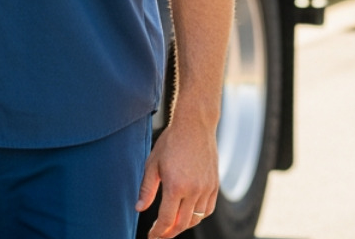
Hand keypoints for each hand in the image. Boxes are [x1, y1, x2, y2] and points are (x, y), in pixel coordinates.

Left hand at [136, 117, 217, 237]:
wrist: (195, 126)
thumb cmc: (171, 142)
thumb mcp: (153, 164)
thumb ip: (147, 189)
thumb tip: (139, 208)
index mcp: (175, 186)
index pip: (166, 220)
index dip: (158, 232)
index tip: (152, 236)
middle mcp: (193, 190)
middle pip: (182, 224)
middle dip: (170, 233)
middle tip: (161, 236)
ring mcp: (206, 188)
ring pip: (196, 219)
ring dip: (184, 225)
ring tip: (173, 226)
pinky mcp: (214, 184)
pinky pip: (208, 209)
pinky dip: (199, 216)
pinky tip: (189, 214)